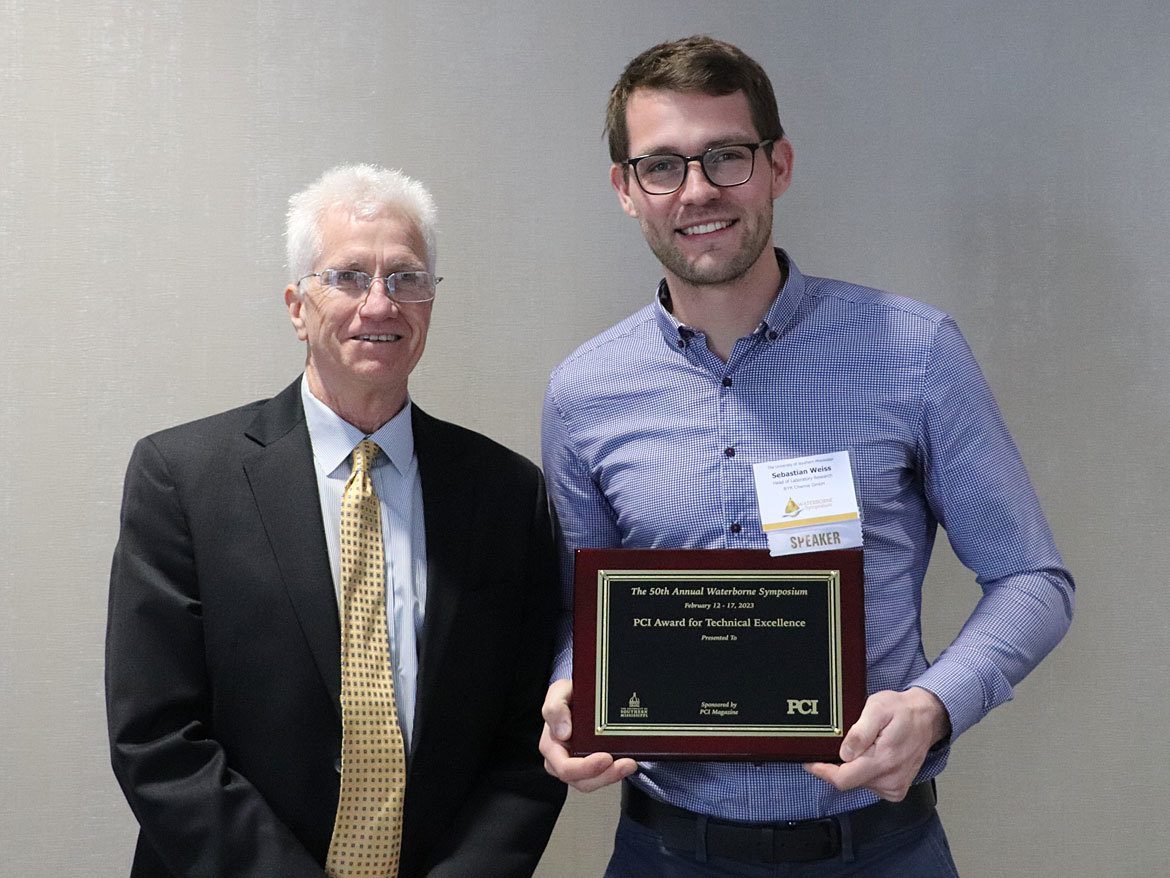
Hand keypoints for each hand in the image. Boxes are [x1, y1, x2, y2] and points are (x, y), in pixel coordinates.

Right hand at [539, 678, 637, 792]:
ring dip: (614, 775)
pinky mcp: (592, 765)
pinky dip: (616, 771)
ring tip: (630, 764)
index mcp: (551, 747)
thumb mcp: (558, 693)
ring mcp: (578, 765)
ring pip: (594, 782)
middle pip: (582, 781)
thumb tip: (563, 732)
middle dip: (606, 776)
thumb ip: (555, 708)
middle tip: (626, 763)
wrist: (578, 694)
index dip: (586, 767)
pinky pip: (603, 775)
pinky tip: (628, 762)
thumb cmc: (566, 696)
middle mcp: (562, 761)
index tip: (606, 757)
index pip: (565, 768)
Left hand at [804, 687, 949, 800]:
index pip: (843, 779)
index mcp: (883, 761)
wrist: (927, 718)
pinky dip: (865, 772)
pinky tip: (872, 756)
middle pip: (848, 782)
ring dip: (854, 767)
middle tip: (845, 743)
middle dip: (839, 765)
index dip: (822, 772)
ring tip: (865, 746)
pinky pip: (870, 784)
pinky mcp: (896, 789)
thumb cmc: (902, 711)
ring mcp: (894, 787)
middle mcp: (890, 779)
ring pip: (858, 783)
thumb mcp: (877, 708)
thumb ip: (860, 732)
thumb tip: (844, 753)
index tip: (810, 762)